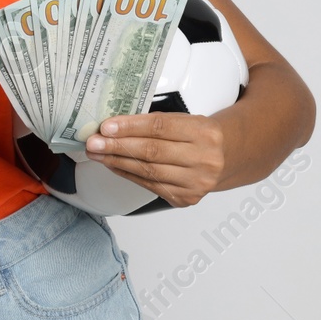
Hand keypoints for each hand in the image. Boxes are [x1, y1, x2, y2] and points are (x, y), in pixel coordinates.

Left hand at [84, 113, 225, 207]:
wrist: (226, 158)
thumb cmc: (201, 136)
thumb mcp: (188, 120)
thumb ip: (157, 123)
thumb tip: (116, 126)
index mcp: (204, 132)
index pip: (160, 127)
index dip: (131, 127)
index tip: (107, 126)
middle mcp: (203, 159)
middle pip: (152, 152)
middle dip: (118, 146)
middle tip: (94, 142)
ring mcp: (196, 182)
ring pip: (148, 172)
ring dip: (118, 162)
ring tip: (98, 154)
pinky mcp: (186, 199)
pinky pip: (150, 186)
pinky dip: (129, 175)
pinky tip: (115, 166)